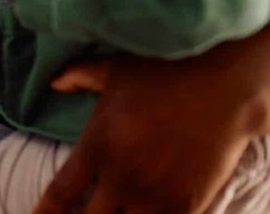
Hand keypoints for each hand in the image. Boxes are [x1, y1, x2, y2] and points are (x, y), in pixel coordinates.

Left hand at [33, 57, 251, 213]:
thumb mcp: (112, 70)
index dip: (45, 212)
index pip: (60, 193)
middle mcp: (122, 177)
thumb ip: (78, 77)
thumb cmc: (164, 73)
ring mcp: (156, 194)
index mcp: (97, 147)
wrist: (224, 88)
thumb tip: (52, 82)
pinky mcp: (189, 203)